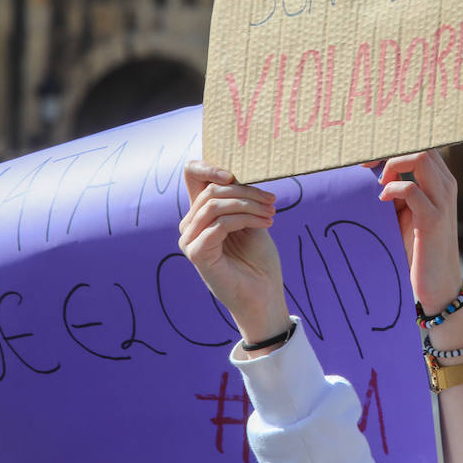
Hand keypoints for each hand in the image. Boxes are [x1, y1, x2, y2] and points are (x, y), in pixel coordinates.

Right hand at [179, 161, 288, 351]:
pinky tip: (266, 224)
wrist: (263, 296)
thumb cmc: (258, 260)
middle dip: (246, 191)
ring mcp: (190, 240)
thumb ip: (239, 198)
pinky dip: (245, 219)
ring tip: (272, 214)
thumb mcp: (250, 220)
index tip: (236, 172)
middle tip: (272, 202)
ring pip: (215, 204)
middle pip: (211, 189)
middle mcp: (190, 225)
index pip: (192, 174)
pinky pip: (219, 224)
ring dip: (249, 205)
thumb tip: (237, 173)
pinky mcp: (197, 254)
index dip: (209, 166)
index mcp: (201, 214)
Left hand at [376, 150, 462, 315]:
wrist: (437, 285)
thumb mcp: (404, 213)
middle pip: (420, 144)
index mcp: (440, 181)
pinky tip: (382, 201)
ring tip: (379, 184)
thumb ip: (394, 191)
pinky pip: (411, 189)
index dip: (393, 144)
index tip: (368, 157)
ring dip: (392, 165)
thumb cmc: (416, 248)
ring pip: (420, 157)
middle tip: (367, 166)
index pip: (421, 144)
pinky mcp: (434, 219)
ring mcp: (443, 200)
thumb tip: (365, 173)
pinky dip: (391, 190)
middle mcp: (446, 185)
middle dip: (389, 149)